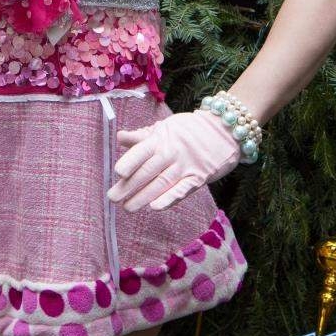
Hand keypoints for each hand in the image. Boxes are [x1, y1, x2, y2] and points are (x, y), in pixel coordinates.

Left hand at [107, 110, 241, 212]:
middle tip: (113, 197)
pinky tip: (155, 207)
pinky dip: (169, 199)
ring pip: (162, 183)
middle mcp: (173, 152)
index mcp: (162, 138)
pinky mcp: (199, 178)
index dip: (131, 160)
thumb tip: (119, 136)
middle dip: (130, 185)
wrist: (223, 130)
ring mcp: (186, 166)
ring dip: (144, 196)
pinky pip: (183, 190)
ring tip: (128, 207)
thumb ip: (142, 136)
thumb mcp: (164, 127)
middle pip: (149, 171)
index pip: (143, 150)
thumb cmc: (187, 130)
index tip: (118, 172)